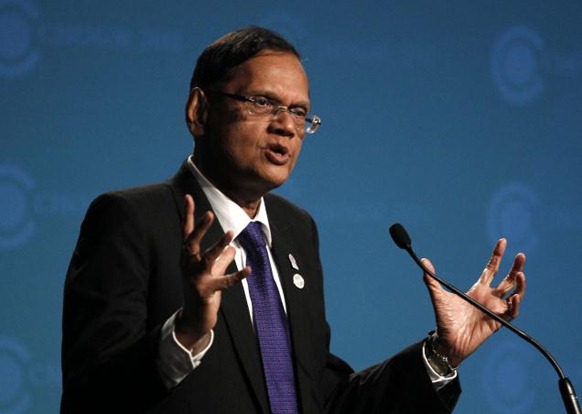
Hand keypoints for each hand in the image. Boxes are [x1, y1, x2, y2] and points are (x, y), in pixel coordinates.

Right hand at [175, 195, 249, 352]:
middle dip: (200, 227)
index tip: (189, 197)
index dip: (189, 215)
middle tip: (210, 213)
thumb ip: (221, 258)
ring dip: (218, 246)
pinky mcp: (206, 292)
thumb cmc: (202, 291)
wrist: (194, 318)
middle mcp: (188, 265)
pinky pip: (223, 282)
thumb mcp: (211, 271)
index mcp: (188, 257)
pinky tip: (249, 271)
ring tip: (230, 234)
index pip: (186, 232)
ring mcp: (196, 279)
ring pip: (207, 259)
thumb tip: (233, 248)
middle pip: (192, 242)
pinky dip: (237, 276)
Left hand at [422, 238, 525, 366]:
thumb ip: (431, 279)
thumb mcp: (438, 296)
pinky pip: (511, 312)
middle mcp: (489, 297)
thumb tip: (423, 261)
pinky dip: (515, 304)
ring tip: (521, 274)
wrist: (448, 341)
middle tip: (520, 255)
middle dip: (515, 267)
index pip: (491, 269)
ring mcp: (494, 309)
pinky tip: (515, 296)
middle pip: (507, 279)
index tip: (503, 241)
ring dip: (520, 284)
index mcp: (477, 289)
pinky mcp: (498, 322)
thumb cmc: (444, 320)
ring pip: (514, 294)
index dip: (497, 255)